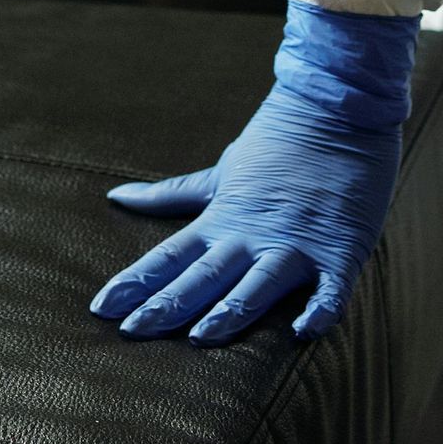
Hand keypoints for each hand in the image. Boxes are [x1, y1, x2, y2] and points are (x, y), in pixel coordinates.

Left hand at [91, 3, 418, 345]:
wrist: (337, 105)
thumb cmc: (277, 142)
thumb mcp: (220, 172)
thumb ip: (170, 195)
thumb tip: (115, 196)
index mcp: (222, 218)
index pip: (169, 256)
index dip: (135, 282)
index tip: (101, 308)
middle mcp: (252, 234)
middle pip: (203, 275)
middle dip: (166, 305)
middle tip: (130, 334)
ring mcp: (296, 243)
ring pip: (258, 284)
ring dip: (231, 311)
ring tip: (201, 338)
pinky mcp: (341, 249)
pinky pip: (331, 287)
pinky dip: (319, 309)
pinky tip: (304, 331)